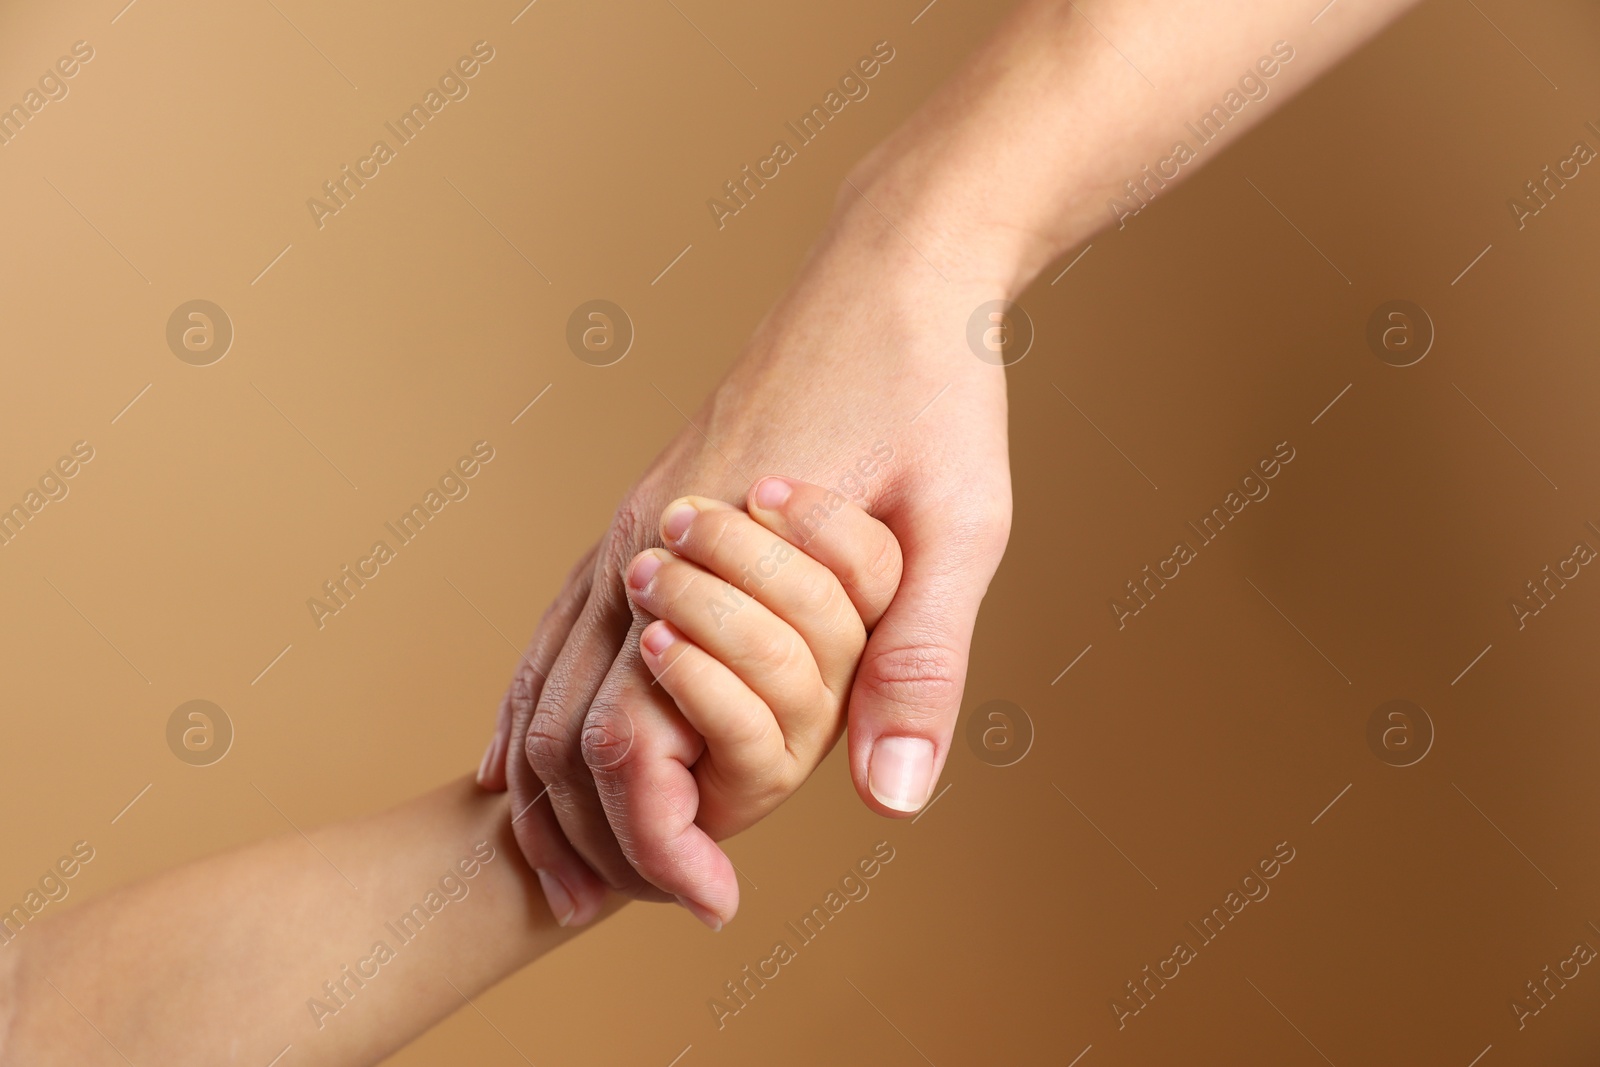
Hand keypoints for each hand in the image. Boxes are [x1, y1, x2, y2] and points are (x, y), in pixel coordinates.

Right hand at [479, 186, 1014, 926]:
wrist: (894, 264)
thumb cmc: (934, 388)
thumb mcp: (961, 528)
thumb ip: (920, 662)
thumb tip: (892, 799)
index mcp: (712, 552)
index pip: (637, 739)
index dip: (661, 839)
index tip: (710, 900)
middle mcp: (645, 536)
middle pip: (563, 721)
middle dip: (584, 831)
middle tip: (617, 906)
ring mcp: (634, 513)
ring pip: (541, 672)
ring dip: (544, 779)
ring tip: (563, 864)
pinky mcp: (646, 499)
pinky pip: (557, 619)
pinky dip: (531, 700)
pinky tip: (521, 746)